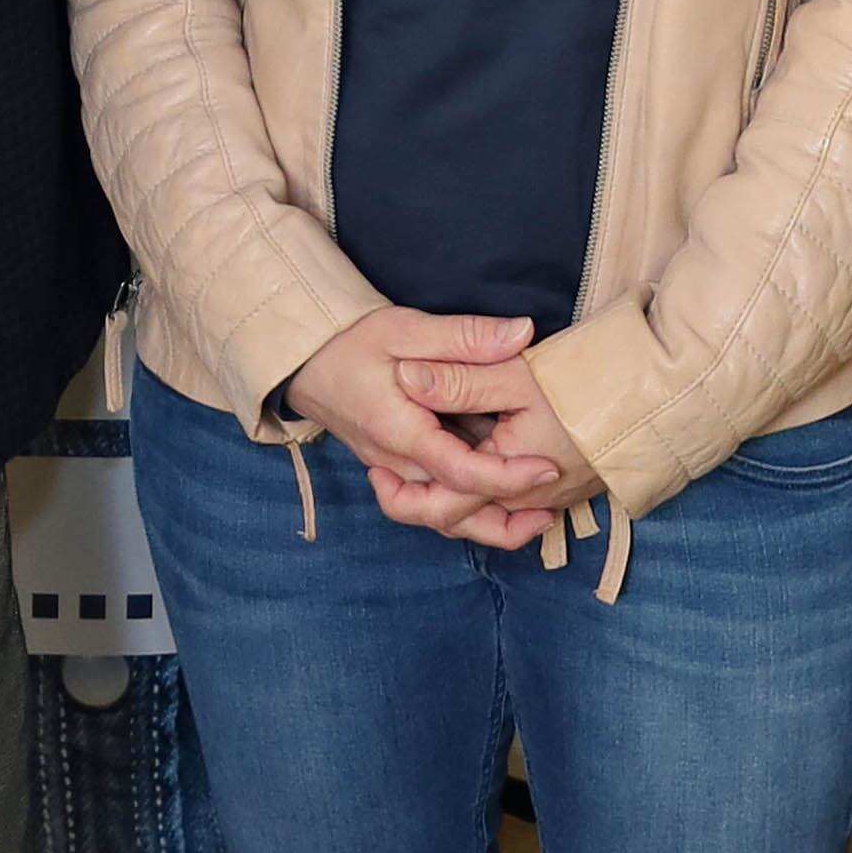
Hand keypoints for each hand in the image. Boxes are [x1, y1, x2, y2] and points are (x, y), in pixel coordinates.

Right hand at [281, 309, 570, 548]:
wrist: (302, 358)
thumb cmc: (349, 340)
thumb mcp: (406, 328)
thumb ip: (465, 336)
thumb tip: (523, 333)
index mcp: (398, 431)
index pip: (458, 470)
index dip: (506, 476)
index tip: (547, 468)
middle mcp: (394, 462)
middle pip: (449, 513)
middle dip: (503, 521)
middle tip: (550, 507)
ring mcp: (392, 471)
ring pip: (439, 518)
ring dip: (487, 525)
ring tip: (536, 516)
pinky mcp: (395, 470)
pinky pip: (431, 505)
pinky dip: (466, 511)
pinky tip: (501, 499)